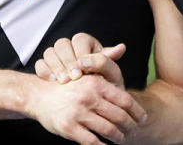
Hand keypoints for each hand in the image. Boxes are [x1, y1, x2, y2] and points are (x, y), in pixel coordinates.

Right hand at [29, 74, 146, 144]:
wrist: (40, 96)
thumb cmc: (70, 86)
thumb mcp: (87, 74)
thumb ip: (105, 67)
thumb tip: (122, 47)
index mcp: (96, 83)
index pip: (125, 100)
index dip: (137, 112)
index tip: (143, 119)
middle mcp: (88, 97)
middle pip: (120, 117)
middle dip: (130, 127)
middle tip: (134, 132)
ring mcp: (78, 113)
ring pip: (108, 130)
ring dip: (118, 138)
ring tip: (121, 139)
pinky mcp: (68, 128)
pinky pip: (92, 142)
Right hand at [35, 33, 126, 86]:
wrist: (93, 105)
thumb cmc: (106, 86)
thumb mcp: (110, 75)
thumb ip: (109, 61)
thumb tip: (121, 47)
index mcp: (87, 44)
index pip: (79, 40)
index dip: (80, 54)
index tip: (84, 70)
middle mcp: (71, 47)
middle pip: (62, 44)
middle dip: (67, 61)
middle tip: (73, 78)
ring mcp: (58, 57)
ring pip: (49, 52)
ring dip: (55, 66)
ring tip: (63, 81)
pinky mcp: (47, 67)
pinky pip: (40, 63)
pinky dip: (44, 71)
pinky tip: (52, 81)